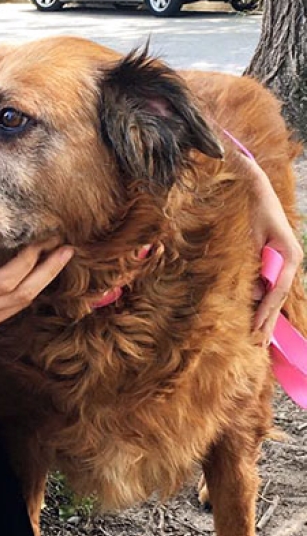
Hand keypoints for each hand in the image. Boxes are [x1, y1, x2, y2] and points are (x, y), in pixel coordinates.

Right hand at [0, 240, 73, 380]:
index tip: (41, 237)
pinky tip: (32, 279)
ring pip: (23, 301)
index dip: (29, 258)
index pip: (9, 276)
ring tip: (58, 260)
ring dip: (44, 280)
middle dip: (49, 268)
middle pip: (26, 290)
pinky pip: (12, 308)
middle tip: (66, 247)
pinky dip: (27, 290)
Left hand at [244, 156, 303, 343]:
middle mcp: (287, 262)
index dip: (266, 311)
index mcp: (286, 253)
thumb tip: (247, 249)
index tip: (256, 329)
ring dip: (264, 320)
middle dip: (266, 322)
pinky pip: (266, 291)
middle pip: (277, 299)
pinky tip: (254, 325)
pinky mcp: (269, 267)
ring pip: (272, 298)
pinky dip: (260, 309)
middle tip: (255, 347)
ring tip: (256, 344)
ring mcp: (280, 266)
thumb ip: (251, 232)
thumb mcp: (252, 216)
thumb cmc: (252, 200)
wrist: (255, 188)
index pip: (277, 289)